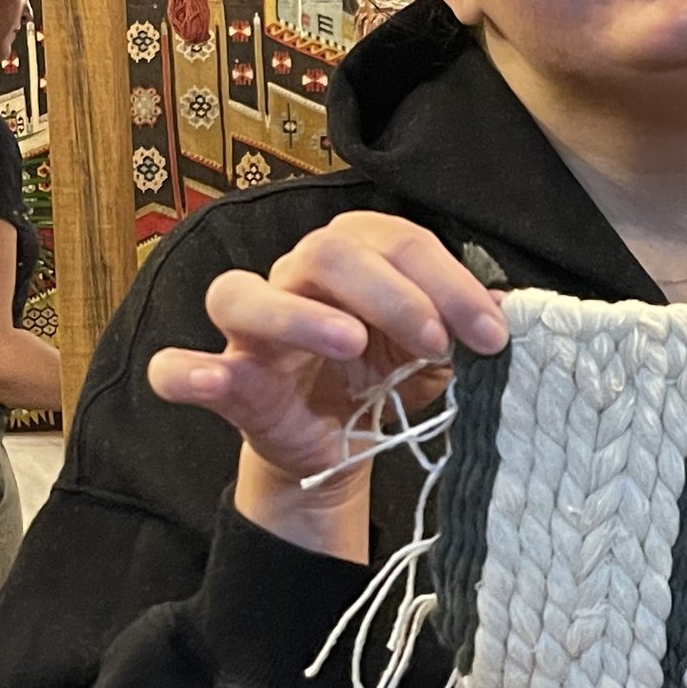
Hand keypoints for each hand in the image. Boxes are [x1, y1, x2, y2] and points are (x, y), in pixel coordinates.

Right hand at [145, 214, 506, 559]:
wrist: (340, 445)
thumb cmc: (384, 379)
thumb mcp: (436, 354)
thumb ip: (466, 327)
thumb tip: (510, 310)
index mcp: (355, 259)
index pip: (398, 242)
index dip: (448, 282)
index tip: (490, 334)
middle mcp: (295, 279)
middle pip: (325, 252)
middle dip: (391, 293)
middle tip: (437, 341)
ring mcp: (250, 330)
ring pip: (243, 293)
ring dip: (300, 315)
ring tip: (353, 345)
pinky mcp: (223, 381)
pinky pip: (176, 368)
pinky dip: (185, 371)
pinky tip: (214, 379)